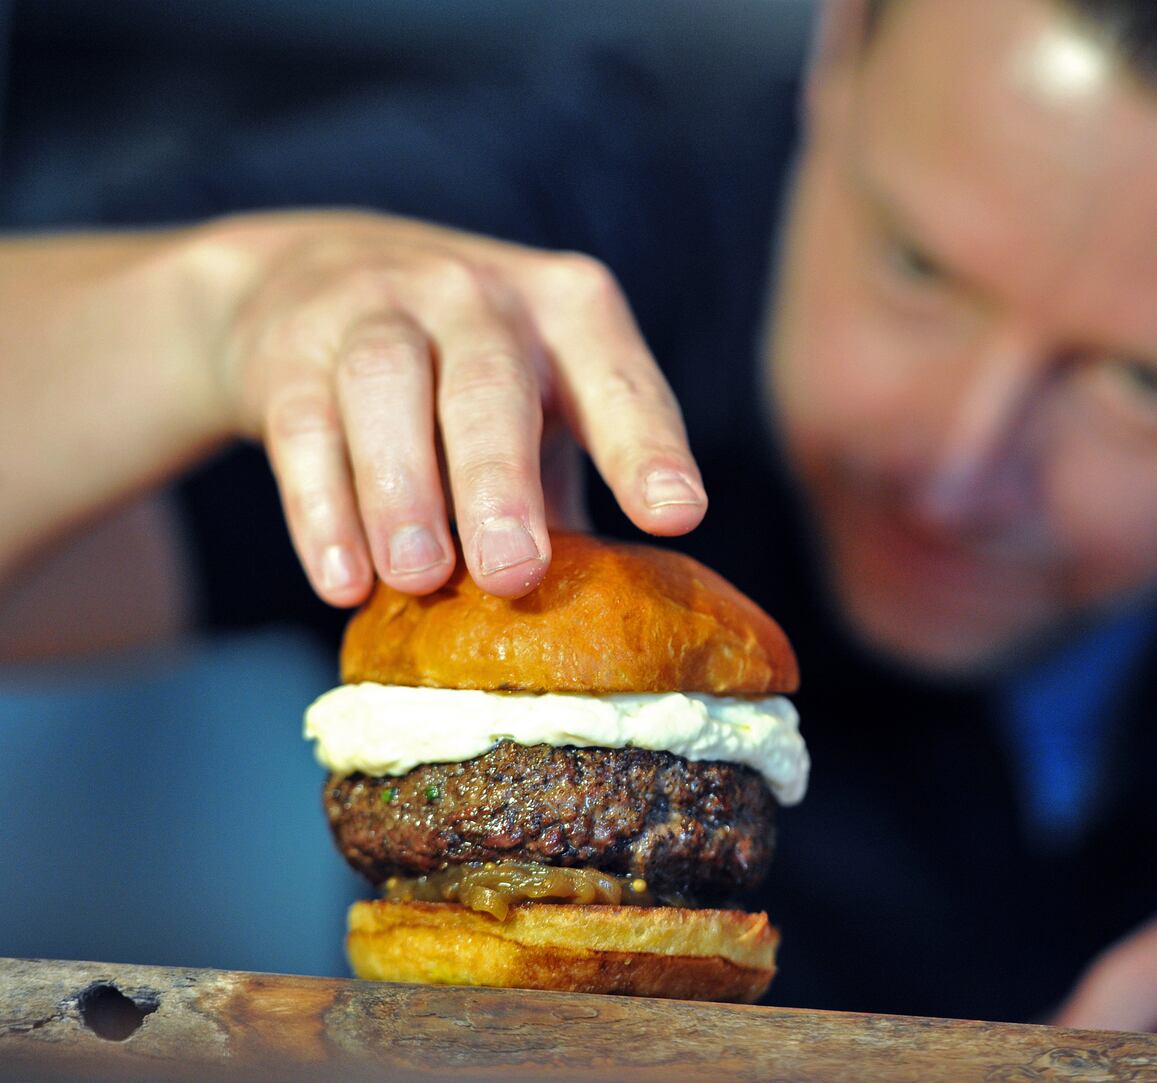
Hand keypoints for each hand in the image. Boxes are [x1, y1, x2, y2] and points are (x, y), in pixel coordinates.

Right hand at [209, 212, 705, 604]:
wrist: (308, 275)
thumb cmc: (463, 374)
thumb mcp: (535, 405)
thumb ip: (565, 499)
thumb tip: (606, 631)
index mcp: (568, 311)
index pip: (618, 378)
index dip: (647, 445)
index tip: (676, 515)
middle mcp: (477, 293)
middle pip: (489, 383)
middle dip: (500, 481)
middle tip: (514, 574)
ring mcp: (377, 307)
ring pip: (386, 387)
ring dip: (401, 491)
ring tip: (418, 580)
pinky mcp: (289, 347)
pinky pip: (303, 427)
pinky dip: (321, 510)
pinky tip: (343, 583)